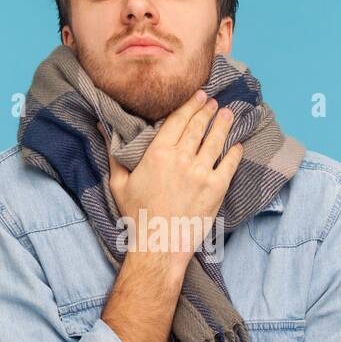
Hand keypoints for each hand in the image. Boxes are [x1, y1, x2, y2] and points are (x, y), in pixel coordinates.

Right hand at [106, 89, 244, 273]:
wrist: (159, 245)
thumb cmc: (137, 215)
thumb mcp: (119, 182)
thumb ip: (114, 152)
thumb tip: (103, 126)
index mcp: (158, 153)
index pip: (178, 120)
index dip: (190, 105)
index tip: (198, 96)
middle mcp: (181, 158)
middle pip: (198, 126)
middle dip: (207, 111)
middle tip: (213, 102)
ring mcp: (201, 172)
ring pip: (216, 140)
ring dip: (223, 125)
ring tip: (228, 115)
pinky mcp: (217, 188)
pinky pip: (230, 163)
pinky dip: (235, 151)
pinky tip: (237, 144)